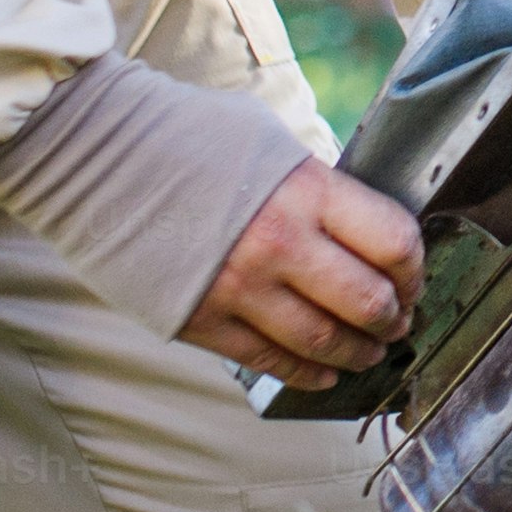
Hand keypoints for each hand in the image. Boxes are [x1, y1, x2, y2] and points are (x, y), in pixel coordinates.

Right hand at [179, 159, 420, 389]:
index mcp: (305, 190)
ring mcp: (240, 288)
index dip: (413, 269)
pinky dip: (306, 372)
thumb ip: (316, 187)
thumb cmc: (184, 139)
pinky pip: (270, 360)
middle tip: (397, 323)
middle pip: (366, 301)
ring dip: (357, 353)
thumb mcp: (270, 145)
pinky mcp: (202, 322)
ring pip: (322, 340)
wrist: (97, 161)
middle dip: (393, 319)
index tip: (411, 278)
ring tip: (369, 352)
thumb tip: (359, 223)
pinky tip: (323, 372)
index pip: (392, 241)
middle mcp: (280, 243)